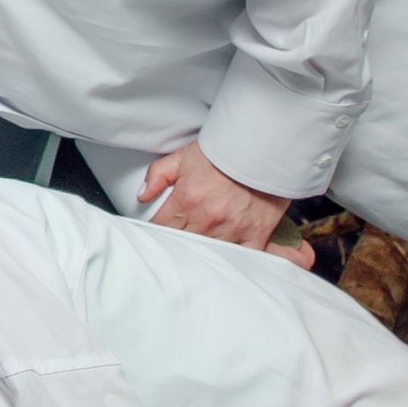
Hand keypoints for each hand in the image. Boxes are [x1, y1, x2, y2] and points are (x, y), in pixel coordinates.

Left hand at [139, 143, 312, 264]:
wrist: (265, 147)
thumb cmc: (226, 151)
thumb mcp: (184, 156)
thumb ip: (158, 175)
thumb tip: (142, 196)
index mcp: (187, 200)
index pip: (161, 227)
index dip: (157, 230)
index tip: (159, 230)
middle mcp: (208, 219)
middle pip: (182, 244)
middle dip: (177, 243)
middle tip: (177, 242)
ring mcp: (232, 229)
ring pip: (209, 253)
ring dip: (202, 252)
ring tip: (199, 250)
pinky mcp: (255, 235)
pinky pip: (242, 257)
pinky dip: (234, 259)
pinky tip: (227, 259)